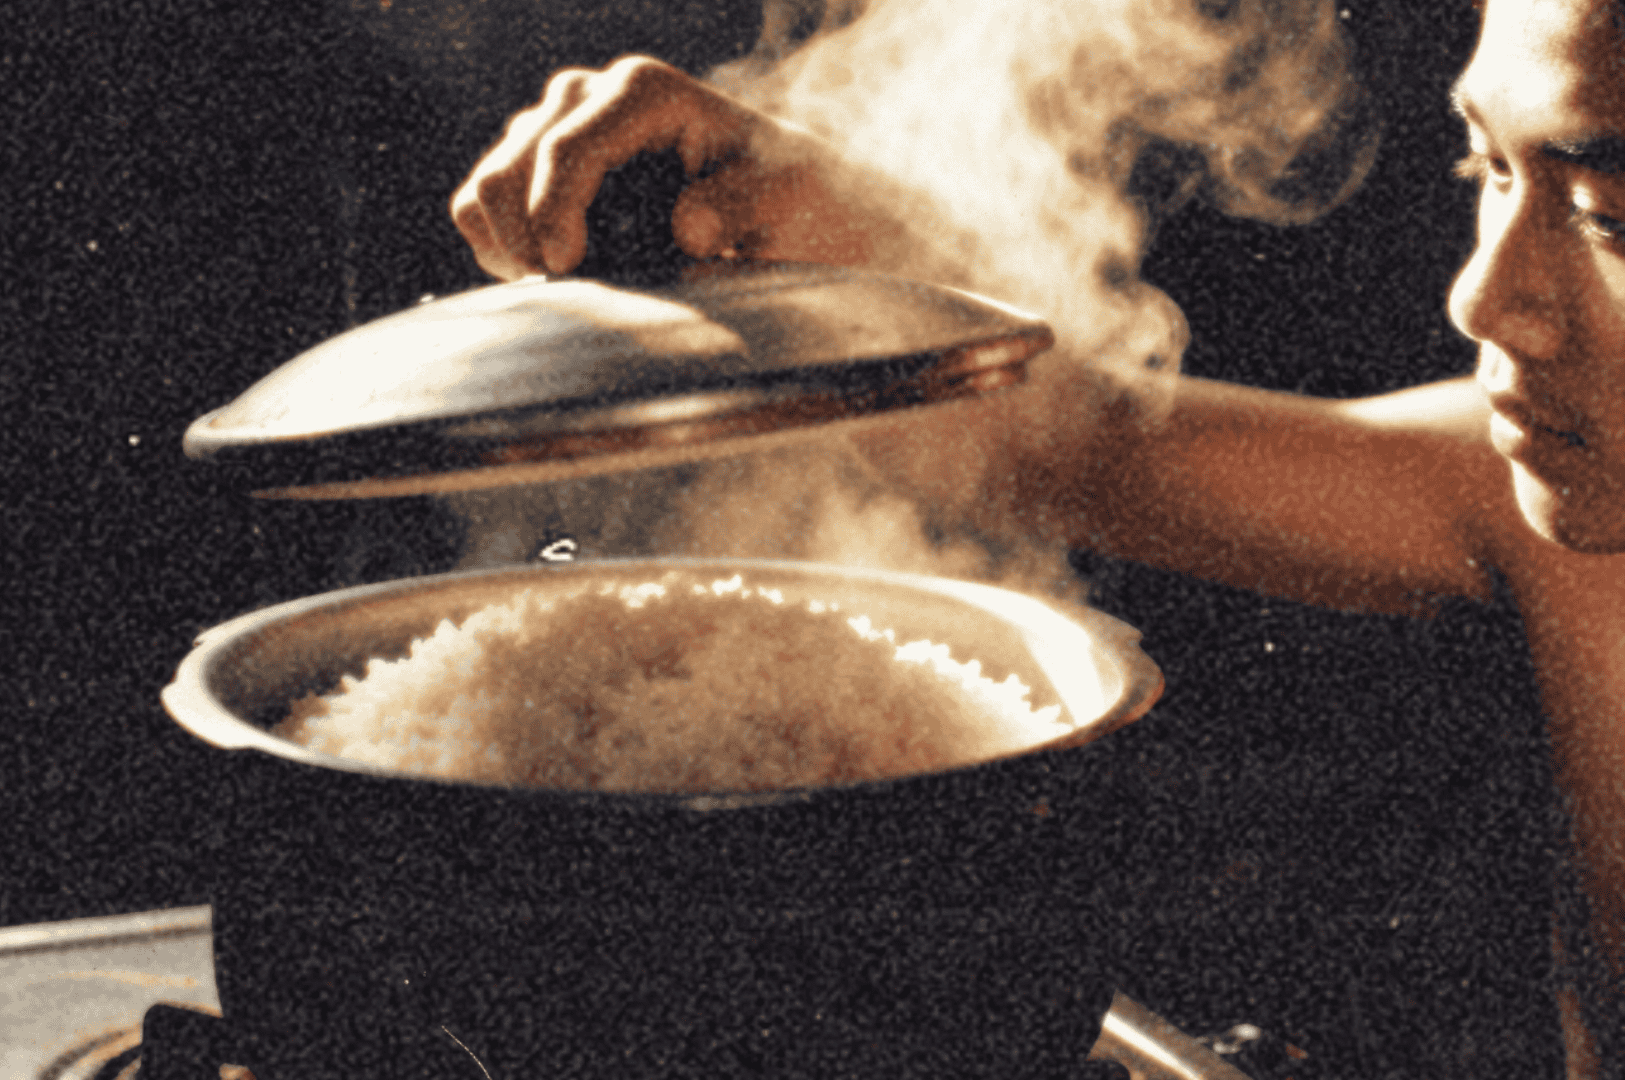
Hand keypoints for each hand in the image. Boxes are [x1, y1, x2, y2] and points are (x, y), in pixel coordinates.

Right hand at [450, 56, 881, 280]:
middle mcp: (593, 97)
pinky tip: (551, 278)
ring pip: (489, 183)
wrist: (789, 206)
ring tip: (561, 290)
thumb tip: (691, 228)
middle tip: (563, 294)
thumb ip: (746, 206)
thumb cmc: (793, 197)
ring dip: (510, 245)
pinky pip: (484, 205)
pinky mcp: (545, 170)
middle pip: (513, 159)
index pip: (570, 144)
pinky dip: (501, 248)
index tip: (566, 269)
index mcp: (646, 93)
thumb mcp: (792, 199)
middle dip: (524, 233)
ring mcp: (562, 131)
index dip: (554, 210)